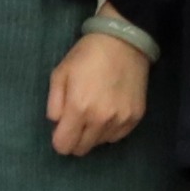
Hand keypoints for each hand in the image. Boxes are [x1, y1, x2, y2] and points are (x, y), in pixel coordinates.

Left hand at [46, 24, 148, 156]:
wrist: (124, 41)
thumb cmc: (87, 55)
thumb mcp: (60, 74)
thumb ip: (53, 104)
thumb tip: (57, 123)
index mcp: (79, 109)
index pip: (64, 146)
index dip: (59, 139)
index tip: (62, 127)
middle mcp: (101, 120)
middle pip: (82, 149)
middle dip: (75, 138)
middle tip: (77, 119)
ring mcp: (121, 120)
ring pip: (100, 143)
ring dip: (94, 133)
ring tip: (96, 111)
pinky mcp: (136, 117)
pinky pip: (117, 136)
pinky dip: (110, 129)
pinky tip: (110, 110)